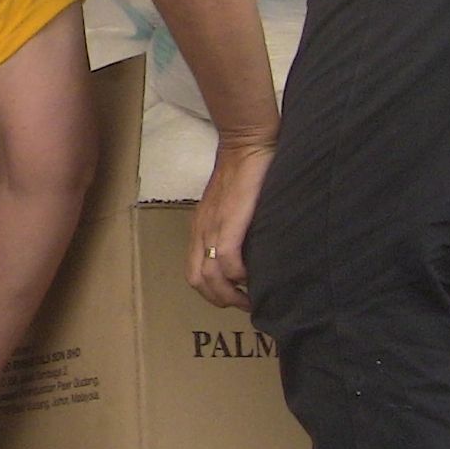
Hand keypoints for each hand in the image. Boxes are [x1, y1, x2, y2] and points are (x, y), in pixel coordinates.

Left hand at [187, 135, 276, 309]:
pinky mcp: (229, 220)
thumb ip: (232, 229)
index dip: (213, 293)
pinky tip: (255, 275)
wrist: (245, 144)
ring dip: (231, 294)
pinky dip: (240, 275)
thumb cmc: (245, 175)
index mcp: (201, 229)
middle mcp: (201, 231)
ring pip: (209, 276)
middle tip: (247, 304)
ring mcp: (213, 226)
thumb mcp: (231, 207)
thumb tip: (248, 255)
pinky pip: (227, 259)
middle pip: (197, 281)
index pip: (194, 273)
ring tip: (253, 298)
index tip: (237, 299)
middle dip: (221, 300)